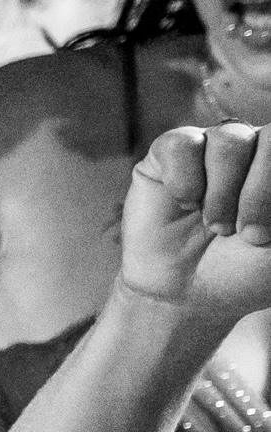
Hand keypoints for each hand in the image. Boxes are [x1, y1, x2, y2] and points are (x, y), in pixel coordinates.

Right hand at [120, 123, 270, 331]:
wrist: (186, 293)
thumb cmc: (244, 269)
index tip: (264, 236)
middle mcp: (254, 148)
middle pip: (269, 138)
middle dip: (257, 192)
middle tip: (243, 234)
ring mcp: (213, 147)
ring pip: (229, 140)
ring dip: (221, 193)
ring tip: (214, 225)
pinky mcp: (170, 153)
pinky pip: (182, 145)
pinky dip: (184, 180)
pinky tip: (185, 204)